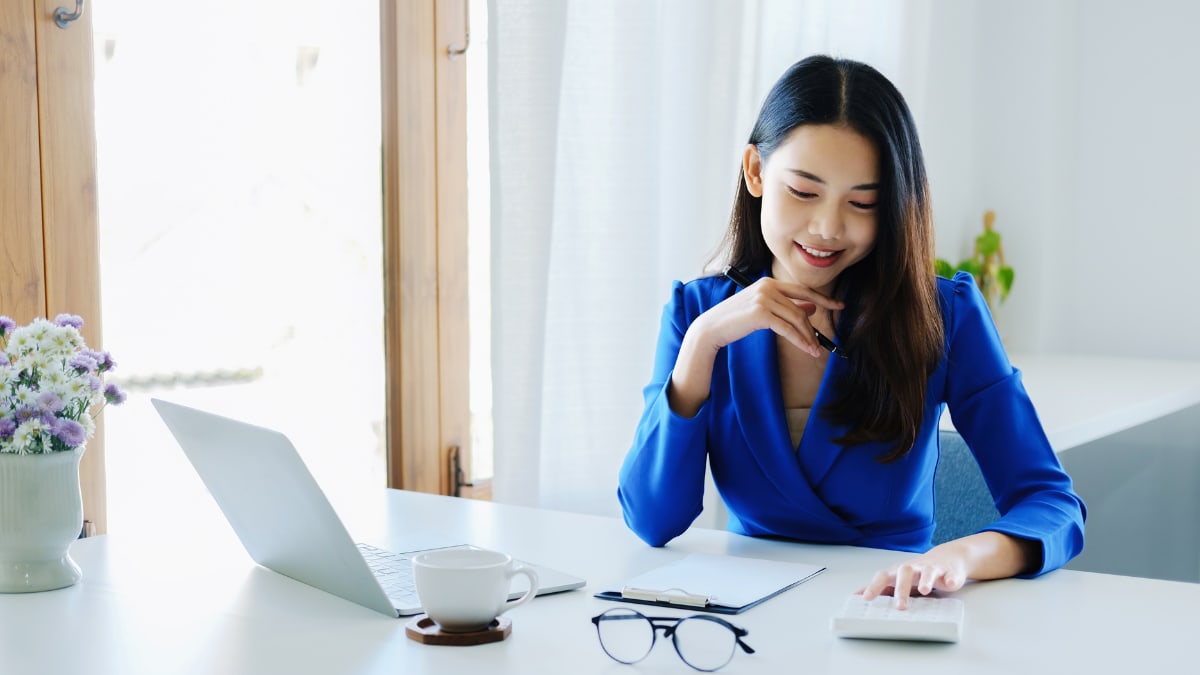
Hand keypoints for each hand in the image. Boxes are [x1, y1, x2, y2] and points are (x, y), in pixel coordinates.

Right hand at [693, 276, 842, 358]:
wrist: (712, 328)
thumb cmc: (736, 320)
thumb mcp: (763, 309)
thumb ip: (786, 306)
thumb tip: (811, 307)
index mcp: (768, 283)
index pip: (802, 290)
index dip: (823, 298)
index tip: (838, 305)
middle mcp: (767, 286)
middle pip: (801, 307)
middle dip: (814, 327)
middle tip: (822, 343)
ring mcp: (764, 298)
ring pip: (796, 319)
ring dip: (808, 337)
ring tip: (814, 350)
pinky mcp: (760, 313)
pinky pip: (787, 329)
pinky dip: (800, 340)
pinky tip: (807, 349)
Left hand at [858, 545, 968, 608]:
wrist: (946, 559)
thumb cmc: (916, 572)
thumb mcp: (896, 578)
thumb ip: (879, 587)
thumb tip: (856, 594)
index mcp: (898, 572)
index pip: (883, 576)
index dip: (874, 586)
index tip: (866, 599)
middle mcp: (913, 569)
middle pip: (904, 573)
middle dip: (901, 589)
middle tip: (900, 606)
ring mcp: (931, 569)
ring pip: (927, 572)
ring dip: (925, 580)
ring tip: (924, 590)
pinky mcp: (948, 573)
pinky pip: (950, 575)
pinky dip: (951, 579)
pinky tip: (951, 583)